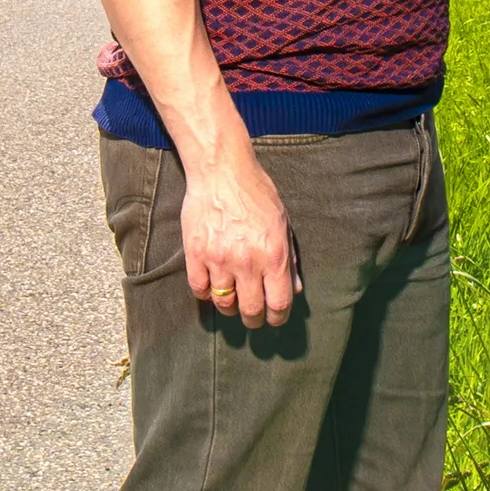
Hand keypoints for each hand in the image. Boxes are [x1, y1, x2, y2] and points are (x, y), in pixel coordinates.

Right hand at [183, 147, 298, 328]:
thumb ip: (289, 258)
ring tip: (232, 301)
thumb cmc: (256, 192)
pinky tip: (213, 286)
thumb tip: (294, 289)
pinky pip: (200, 289)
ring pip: (223, 303)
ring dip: (230, 307)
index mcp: (274, 254)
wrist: (221, 171)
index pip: (279, 303)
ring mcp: (219, 259)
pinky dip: (207, 293)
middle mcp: (248, 261)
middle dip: (254, 320)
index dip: (278, 318)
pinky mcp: (195, 254)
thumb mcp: (282, 222)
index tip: (275, 319)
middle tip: (253, 318)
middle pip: (250, 310)